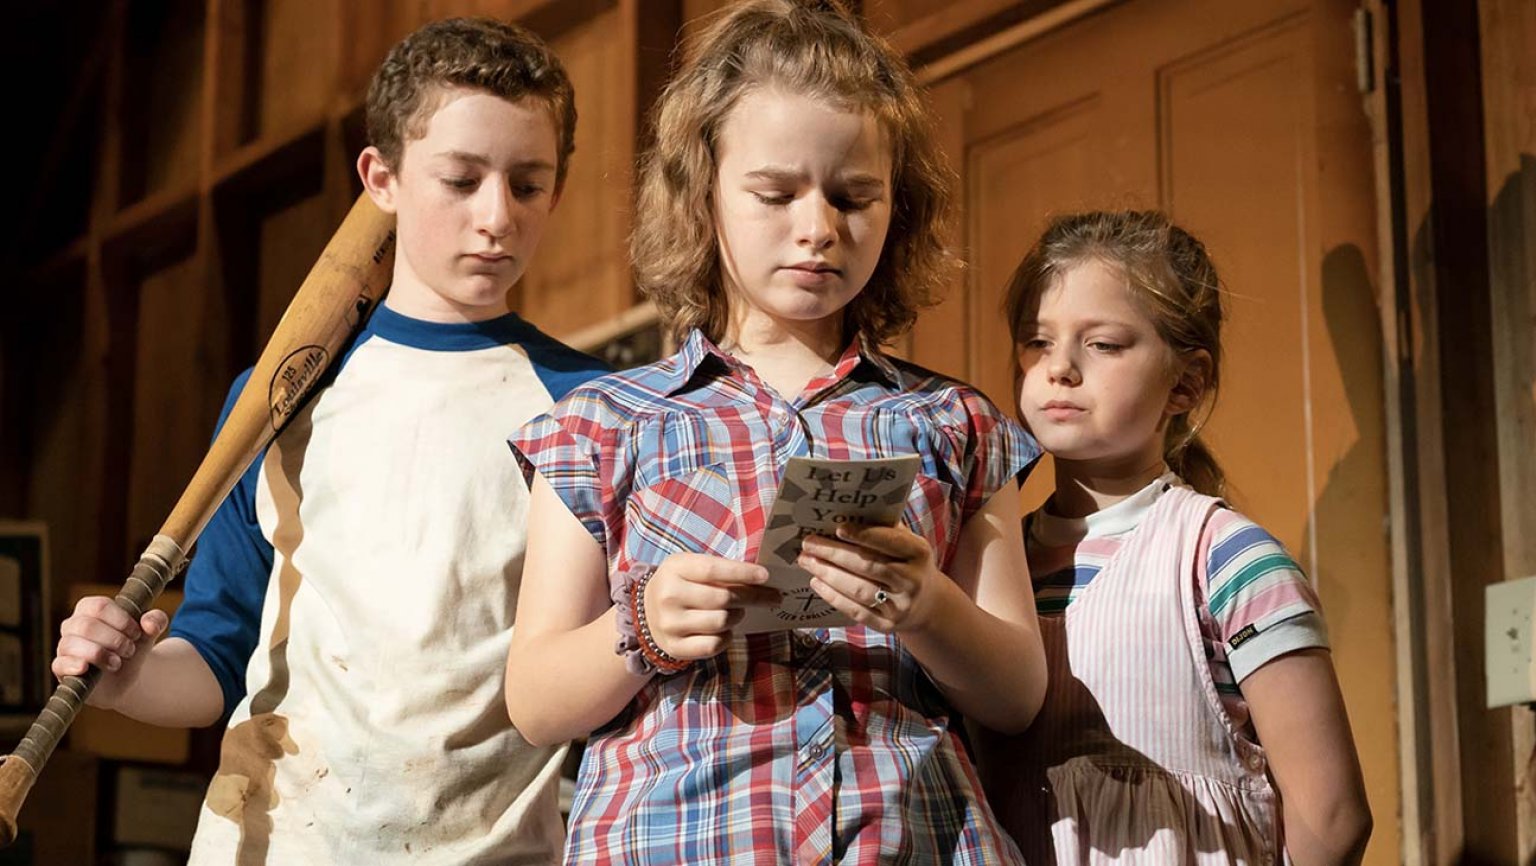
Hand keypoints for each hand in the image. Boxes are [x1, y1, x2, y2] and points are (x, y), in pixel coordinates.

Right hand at [53, 596, 168, 708]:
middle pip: (86, 626)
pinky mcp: (62, 668)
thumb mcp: (149, 632)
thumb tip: (149, 623)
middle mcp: (73, 624)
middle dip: (114, 640)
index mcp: (91, 608)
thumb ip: (156, 621)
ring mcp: (65, 646)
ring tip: (117, 663)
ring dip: (100, 654)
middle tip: (129, 650)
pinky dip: (72, 664)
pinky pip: (59, 663)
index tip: (136, 633)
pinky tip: (86, 668)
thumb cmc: (132, 646)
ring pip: (71, 644)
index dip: (121, 620)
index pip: (99, 606)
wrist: (127, 677)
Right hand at [644, 554, 779, 660]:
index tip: (765, 576)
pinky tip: (725, 630)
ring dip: (738, 616)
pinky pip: (713, 645)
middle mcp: (669, 596)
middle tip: (770, 597)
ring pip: (721, 622)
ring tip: (737, 611)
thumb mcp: (690, 567)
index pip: (712, 570)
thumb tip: (759, 578)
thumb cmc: (678, 585)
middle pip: (722, 598)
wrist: (645, 613)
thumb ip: (718, 569)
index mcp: (674, 569)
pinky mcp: (675, 647)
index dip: (742, 573)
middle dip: (752, 597)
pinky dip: (726, 638)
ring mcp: (670, 624)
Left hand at [799, 523, 945, 632]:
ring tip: (807, 561)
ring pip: (860, 589)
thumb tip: (846, 513)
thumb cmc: (908, 564)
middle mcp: (912, 581)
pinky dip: (834, 597)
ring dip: (829, 574)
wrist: (927, 604)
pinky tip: (816, 583)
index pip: (890, 542)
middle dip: (834, 554)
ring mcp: (900, 606)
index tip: (837, 528)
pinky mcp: (887, 625)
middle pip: (868, 565)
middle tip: (808, 543)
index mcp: (919, 553)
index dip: (863, 535)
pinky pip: (857, 611)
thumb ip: (884, 529)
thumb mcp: (907, 544)